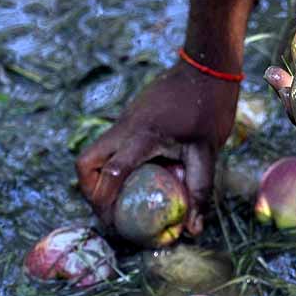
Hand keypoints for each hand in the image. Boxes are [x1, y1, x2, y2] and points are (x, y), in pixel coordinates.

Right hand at [76, 62, 239, 234]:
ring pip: (94, 153)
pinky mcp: (130, 118)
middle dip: (90, 191)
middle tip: (110, 211)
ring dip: (99, 178)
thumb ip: (198, 190)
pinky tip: (139, 176)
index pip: (110, 173)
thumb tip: (192, 230)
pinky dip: (114, 164)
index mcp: (141, 136)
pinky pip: (112, 145)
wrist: (207, 64)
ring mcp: (124, 120)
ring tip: (122, 199)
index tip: (116, 226)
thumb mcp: (207, 151)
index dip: (105, 204)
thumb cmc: (210, 106)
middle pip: (85, 163)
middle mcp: (124, 128)